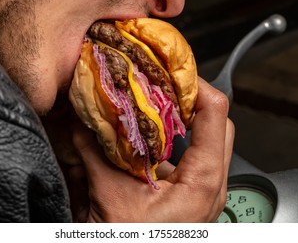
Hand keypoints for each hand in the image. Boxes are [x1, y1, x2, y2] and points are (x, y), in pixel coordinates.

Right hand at [66, 77, 233, 221]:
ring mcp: (204, 190)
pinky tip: (148, 139)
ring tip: (154, 106)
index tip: (173, 72)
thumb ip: (94, 153)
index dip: (196, 86)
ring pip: (206, 140)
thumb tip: (81, 121)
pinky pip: (192, 158)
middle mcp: (211, 184)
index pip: (216, 114)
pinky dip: (173, 142)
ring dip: (181, 121)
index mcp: (202, 181)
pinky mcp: (193, 195)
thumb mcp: (110, 196)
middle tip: (163, 85)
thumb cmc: (132, 241)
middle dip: (190, 100)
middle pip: (216, 123)